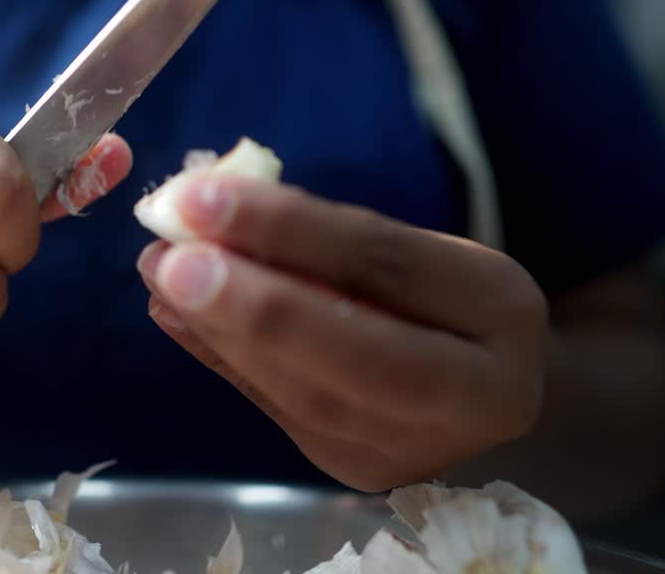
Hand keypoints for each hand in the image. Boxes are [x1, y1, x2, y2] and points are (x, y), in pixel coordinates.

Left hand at [136, 175, 546, 490]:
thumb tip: (209, 207)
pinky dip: (221, 359)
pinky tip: (173, 315)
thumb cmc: (442, 296)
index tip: (202, 196)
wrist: (486, 385)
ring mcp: (416, 447)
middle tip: (173, 257)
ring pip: (310, 396)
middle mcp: (477, 394)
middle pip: (360, 355)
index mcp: (502, 310)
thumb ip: (330, 237)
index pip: (390, 266)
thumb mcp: (420, 251)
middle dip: (254, 305)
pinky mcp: (359, 468)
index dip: (291, 230)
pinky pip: (280, 412)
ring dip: (222, 331)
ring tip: (162, 272)